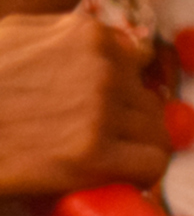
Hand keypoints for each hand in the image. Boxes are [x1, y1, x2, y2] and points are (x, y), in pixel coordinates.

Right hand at [0, 15, 170, 194]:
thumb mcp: (15, 37)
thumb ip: (60, 36)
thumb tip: (98, 42)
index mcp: (88, 36)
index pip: (137, 61)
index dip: (122, 90)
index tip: (108, 110)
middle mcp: (104, 67)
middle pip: (147, 98)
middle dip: (128, 121)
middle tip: (100, 142)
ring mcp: (100, 109)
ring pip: (155, 130)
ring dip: (135, 148)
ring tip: (105, 163)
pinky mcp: (91, 154)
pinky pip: (150, 163)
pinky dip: (141, 174)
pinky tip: (120, 179)